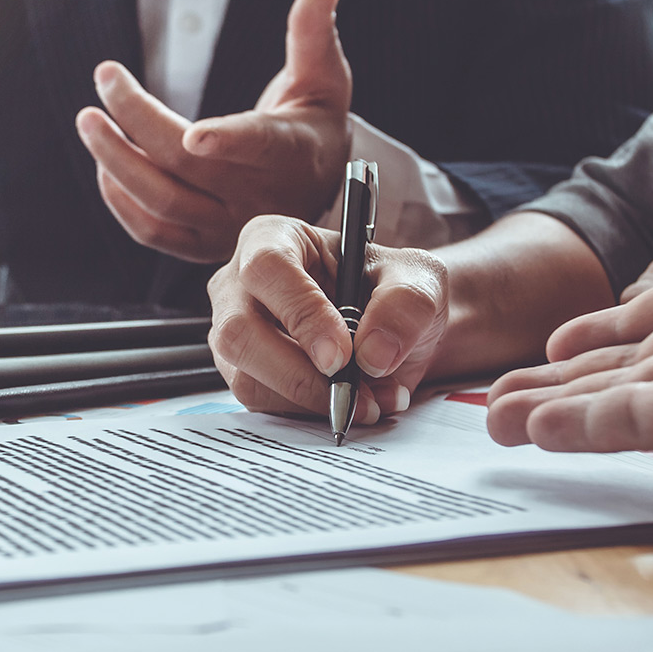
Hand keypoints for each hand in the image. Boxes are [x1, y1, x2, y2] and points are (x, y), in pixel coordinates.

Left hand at [76, 0, 353, 262]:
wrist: (313, 190)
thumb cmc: (314, 125)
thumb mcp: (324, 79)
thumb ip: (314, 34)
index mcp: (291, 153)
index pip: (259, 146)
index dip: (227, 141)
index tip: (194, 134)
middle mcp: (259, 198)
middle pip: (187, 166)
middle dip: (138, 120)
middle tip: (106, 78)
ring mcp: (227, 227)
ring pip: (162, 202)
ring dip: (116, 161)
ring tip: (88, 121)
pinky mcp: (202, 245)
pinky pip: (152, 233)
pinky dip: (120, 199)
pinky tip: (104, 163)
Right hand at [207, 214, 447, 423]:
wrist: (392, 328)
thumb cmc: (392, 288)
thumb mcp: (419, 279)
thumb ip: (405, 304)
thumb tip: (372, 355)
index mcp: (272, 239)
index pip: (267, 269)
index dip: (302, 313)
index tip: (342, 354)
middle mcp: (239, 285)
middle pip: (238, 332)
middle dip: (297, 372)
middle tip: (350, 391)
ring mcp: (233, 333)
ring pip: (245, 378)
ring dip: (311, 399)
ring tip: (368, 398)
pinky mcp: (243, 373)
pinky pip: (262, 404)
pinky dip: (310, 412)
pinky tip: (349, 401)